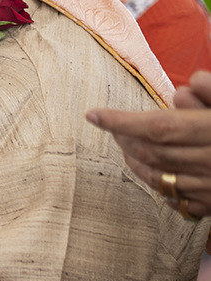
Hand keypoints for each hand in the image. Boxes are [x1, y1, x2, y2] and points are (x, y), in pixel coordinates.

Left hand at [87, 70, 210, 216]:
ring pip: (159, 176)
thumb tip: (188, 82)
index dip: (121, 120)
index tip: (91, 113)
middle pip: (152, 152)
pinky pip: (176, 198)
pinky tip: (148, 169)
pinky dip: (154, 182)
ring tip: (121, 142)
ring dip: (132, 159)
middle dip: (123, 137)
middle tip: (107, 122)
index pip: (157, 126)